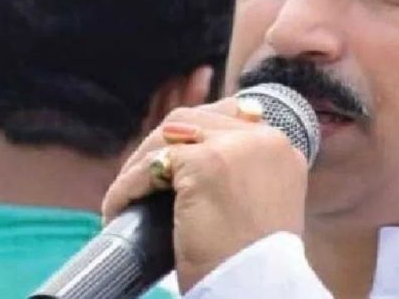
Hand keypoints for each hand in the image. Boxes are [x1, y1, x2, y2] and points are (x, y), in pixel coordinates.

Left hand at [102, 99, 308, 292]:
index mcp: (281, 148)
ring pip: (169, 136)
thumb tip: (191, 165)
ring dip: (140, 163)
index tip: (171, 153)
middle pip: (195, 119)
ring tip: (126, 195)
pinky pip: (150, 167)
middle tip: (142, 176)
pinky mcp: (203, 163)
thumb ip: (241, 178)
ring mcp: (234, 147)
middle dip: (162, 143)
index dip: (194, 133)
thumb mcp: (260, 207)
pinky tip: (118, 208)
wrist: (256, 287)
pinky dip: (127, 188)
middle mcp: (263, 139)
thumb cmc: (254, 262)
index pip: (229, 116)